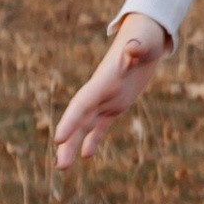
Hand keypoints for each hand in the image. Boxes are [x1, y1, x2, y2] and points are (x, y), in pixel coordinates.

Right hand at [54, 13, 170, 169]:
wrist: (144, 36)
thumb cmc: (145, 37)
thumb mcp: (144, 42)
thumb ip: (136, 47)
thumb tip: (133, 47)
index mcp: (103, 80)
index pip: (82, 103)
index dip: (70, 120)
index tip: (58, 139)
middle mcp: (99, 92)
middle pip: (79, 120)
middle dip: (68, 141)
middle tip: (60, 166)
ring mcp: (106, 98)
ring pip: (86, 125)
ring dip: (74, 145)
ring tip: (63, 167)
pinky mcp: (116, 104)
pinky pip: (101, 125)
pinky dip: (93, 139)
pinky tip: (86, 156)